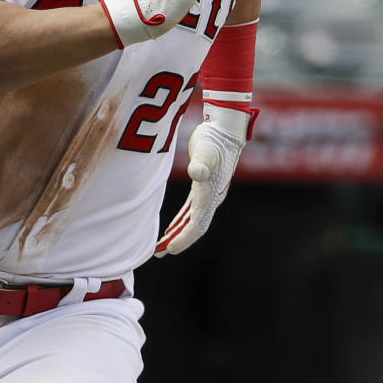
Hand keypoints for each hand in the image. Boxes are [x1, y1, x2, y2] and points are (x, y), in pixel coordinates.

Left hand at [155, 106, 250, 255]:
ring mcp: (208, 194)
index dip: (184, 238)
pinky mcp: (201, 187)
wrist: (224, 129)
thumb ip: (201, 164)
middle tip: (158, 252)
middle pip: (194, 227)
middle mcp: (211, 199)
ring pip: (191, 221)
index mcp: (211, 195)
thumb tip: (197, 173)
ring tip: (161, 246)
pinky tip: (171, 229)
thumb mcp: (206, 151)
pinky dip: (180, 222)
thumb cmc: (213, 140)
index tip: (170, 249)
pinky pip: (190, 211)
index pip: (198, 224)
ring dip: (177, 234)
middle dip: (178, 241)